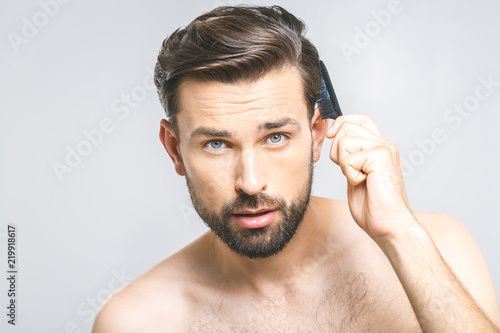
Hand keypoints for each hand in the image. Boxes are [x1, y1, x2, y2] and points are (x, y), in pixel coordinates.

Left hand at [326, 115, 413, 241]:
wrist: (389, 224)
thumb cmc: (373, 206)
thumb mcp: (354, 174)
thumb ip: (348, 156)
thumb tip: (332, 137)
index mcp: (378, 147)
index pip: (357, 119)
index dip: (339, 125)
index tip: (330, 137)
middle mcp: (383, 144)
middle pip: (345, 126)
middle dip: (336, 149)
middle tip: (348, 171)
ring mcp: (384, 149)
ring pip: (343, 141)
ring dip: (344, 164)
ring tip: (359, 178)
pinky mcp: (380, 157)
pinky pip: (348, 158)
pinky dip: (349, 174)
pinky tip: (363, 183)